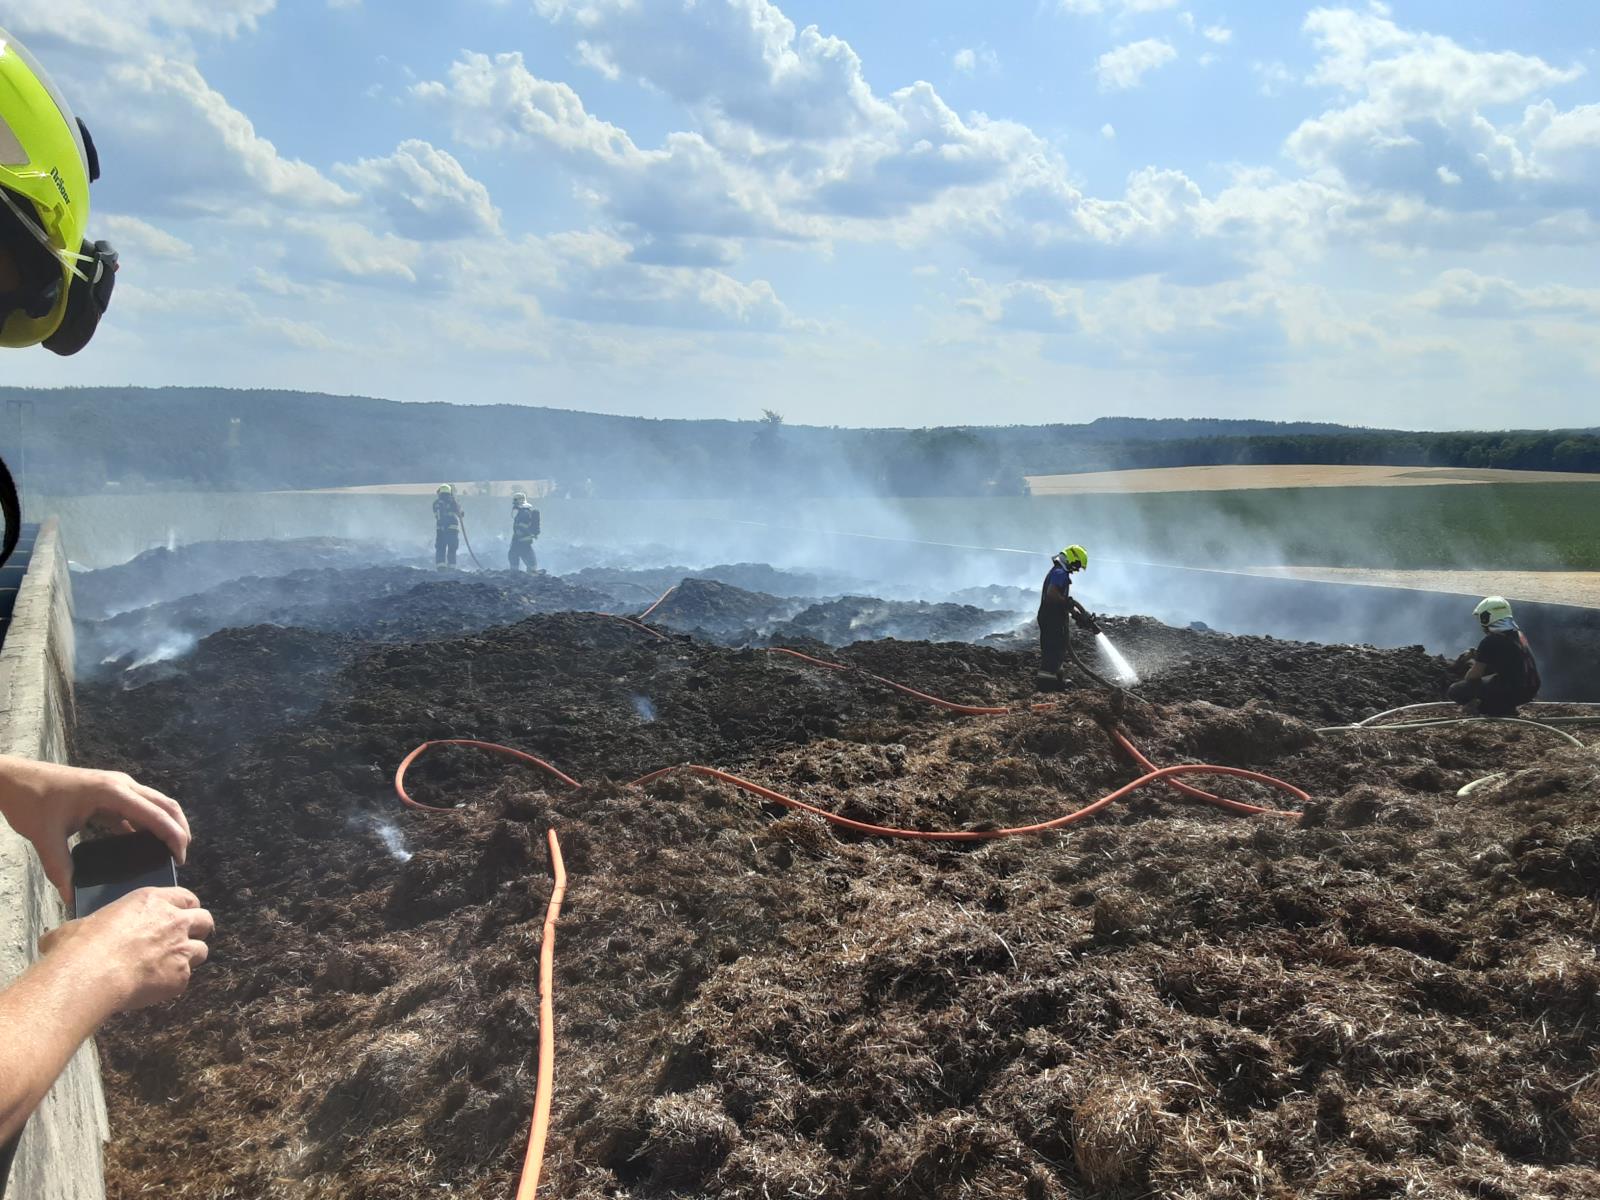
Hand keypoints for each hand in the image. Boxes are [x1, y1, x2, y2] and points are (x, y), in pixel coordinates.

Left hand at [0, 758, 189, 904]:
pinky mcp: (109, 792)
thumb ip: (59, 867)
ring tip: (169, 851)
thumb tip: (70, 897)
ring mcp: (117, 786)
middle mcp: (122, 785)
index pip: (154, 813)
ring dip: (166, 824)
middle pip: (164, 804)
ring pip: (155, 803)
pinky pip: (137, 807)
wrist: (15, 778)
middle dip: (179, 829)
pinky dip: (147, 824)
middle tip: (180, 858)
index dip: (172, 835)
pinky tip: (143, 843)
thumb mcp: (45, 836)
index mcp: (111, 792)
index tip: (179, 859)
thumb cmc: (31, 801)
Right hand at [38, 887, 211, 1011]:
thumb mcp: (77, 926)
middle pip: (205, 920)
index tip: (182, 915)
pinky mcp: (180, 976)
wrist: (90, 975)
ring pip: (202, 951)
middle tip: (186, 939)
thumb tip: (54, 939)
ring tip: (172, 966)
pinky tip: (155, 988)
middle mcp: (174, 921)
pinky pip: (185, 979)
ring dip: (190, 958)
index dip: (185, 907)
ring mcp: (180, 948)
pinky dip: (173, 983)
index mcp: (152, 900)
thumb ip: (82, 928)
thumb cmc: (80, 946)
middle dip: (199, 929)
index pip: (186, 897)